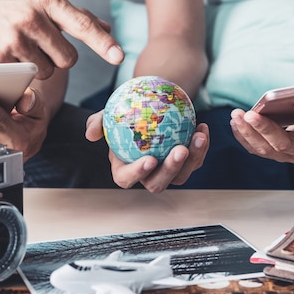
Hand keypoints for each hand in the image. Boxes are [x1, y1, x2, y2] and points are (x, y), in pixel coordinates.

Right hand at [0, 0, 123, 78]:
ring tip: (22, 48)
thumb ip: (74, 14)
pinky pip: (24, 77)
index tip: (119, 56)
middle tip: (43, 47)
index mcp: (46, 0)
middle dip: (60, 58)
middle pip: (68, 59)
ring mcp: (14, 39)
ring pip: (48, 72)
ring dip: (40, 67)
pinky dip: (20, 72)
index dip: (102, 42)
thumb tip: (108, 27)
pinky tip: (7, 54)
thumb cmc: (8, 1)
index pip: (81, 24)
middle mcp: (32, 18)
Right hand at [85, 111, 209, 192]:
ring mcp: (168, 172)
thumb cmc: (125, 114)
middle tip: (180, 150)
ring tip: (198, 137)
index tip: (149, 159)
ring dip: (193, 159)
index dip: (138, 173)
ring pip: (181, 175)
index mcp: (124, 169)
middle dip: (171, 170)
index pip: (127, 179)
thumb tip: (90, 135)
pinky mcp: (185, 164)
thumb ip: (97, 124)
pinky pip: (195, 160)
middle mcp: (147, 175)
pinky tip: (202, 127)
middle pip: (158, 183)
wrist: (147, 109)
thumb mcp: (107, 115)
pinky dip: (201, 145)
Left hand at [230, 91, 293, 162]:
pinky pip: (256, 149)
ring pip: (266, 149)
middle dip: (266, 129)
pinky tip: (236, 122)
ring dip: (249, 133)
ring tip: (237, 115)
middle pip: (285, 144)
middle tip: (251, 114)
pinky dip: (244, 136)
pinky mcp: (276, 153)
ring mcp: (290, 155)